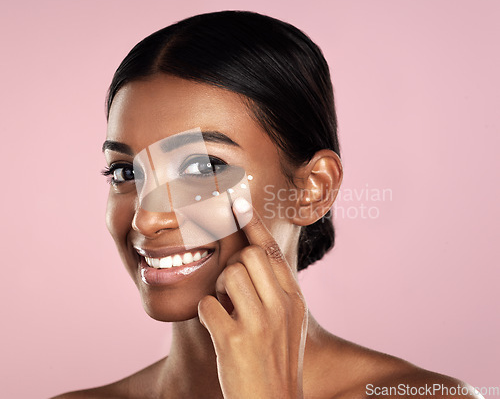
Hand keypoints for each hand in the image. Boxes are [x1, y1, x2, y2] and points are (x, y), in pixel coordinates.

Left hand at [198, 197, 307, 398]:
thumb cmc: (276, 361)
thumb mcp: (288, 324)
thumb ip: (276, 291)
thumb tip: (251, 256)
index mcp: (294, 300)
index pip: (273, 252)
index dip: (254, 225)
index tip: (237, 203)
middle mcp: (282, 307)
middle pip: (249, 255)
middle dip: (234, 264)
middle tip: (233, 289)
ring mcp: (260, 324)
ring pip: (228, 275)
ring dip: (220, 290)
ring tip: (229, 312)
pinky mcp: (235, 341)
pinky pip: (208, 305)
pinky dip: (208, 314)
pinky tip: (218, 330)